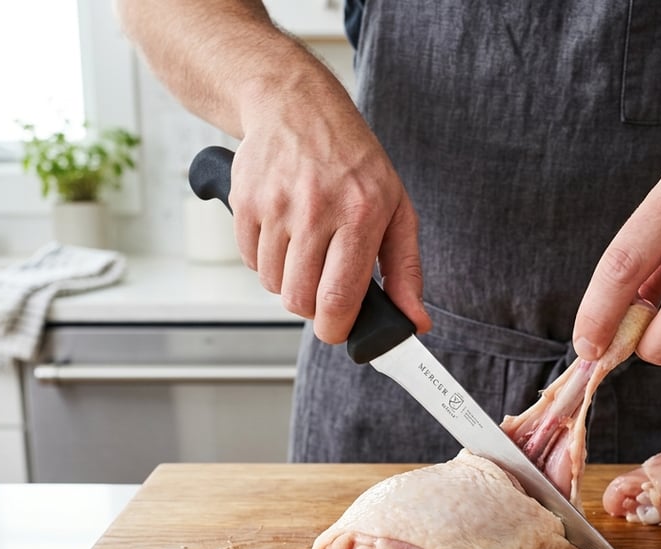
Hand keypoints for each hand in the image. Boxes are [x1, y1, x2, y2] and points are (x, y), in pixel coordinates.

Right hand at [228, 66, 430, 342]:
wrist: (297, 106)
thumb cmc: (353, 162)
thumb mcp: (396, 210)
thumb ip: (406, 271)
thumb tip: (415, 322)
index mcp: (360, 214)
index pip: (338, 299)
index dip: (336, 329)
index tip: (339, 329)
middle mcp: (315, 210)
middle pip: (300, 300)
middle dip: (312, 308)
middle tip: (324, 287)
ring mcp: (275, 205)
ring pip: (272, 284)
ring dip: (289, 281)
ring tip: (306, 250)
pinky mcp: (244, 201)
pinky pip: (249, 261)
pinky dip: (266, 260)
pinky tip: (284, 234)